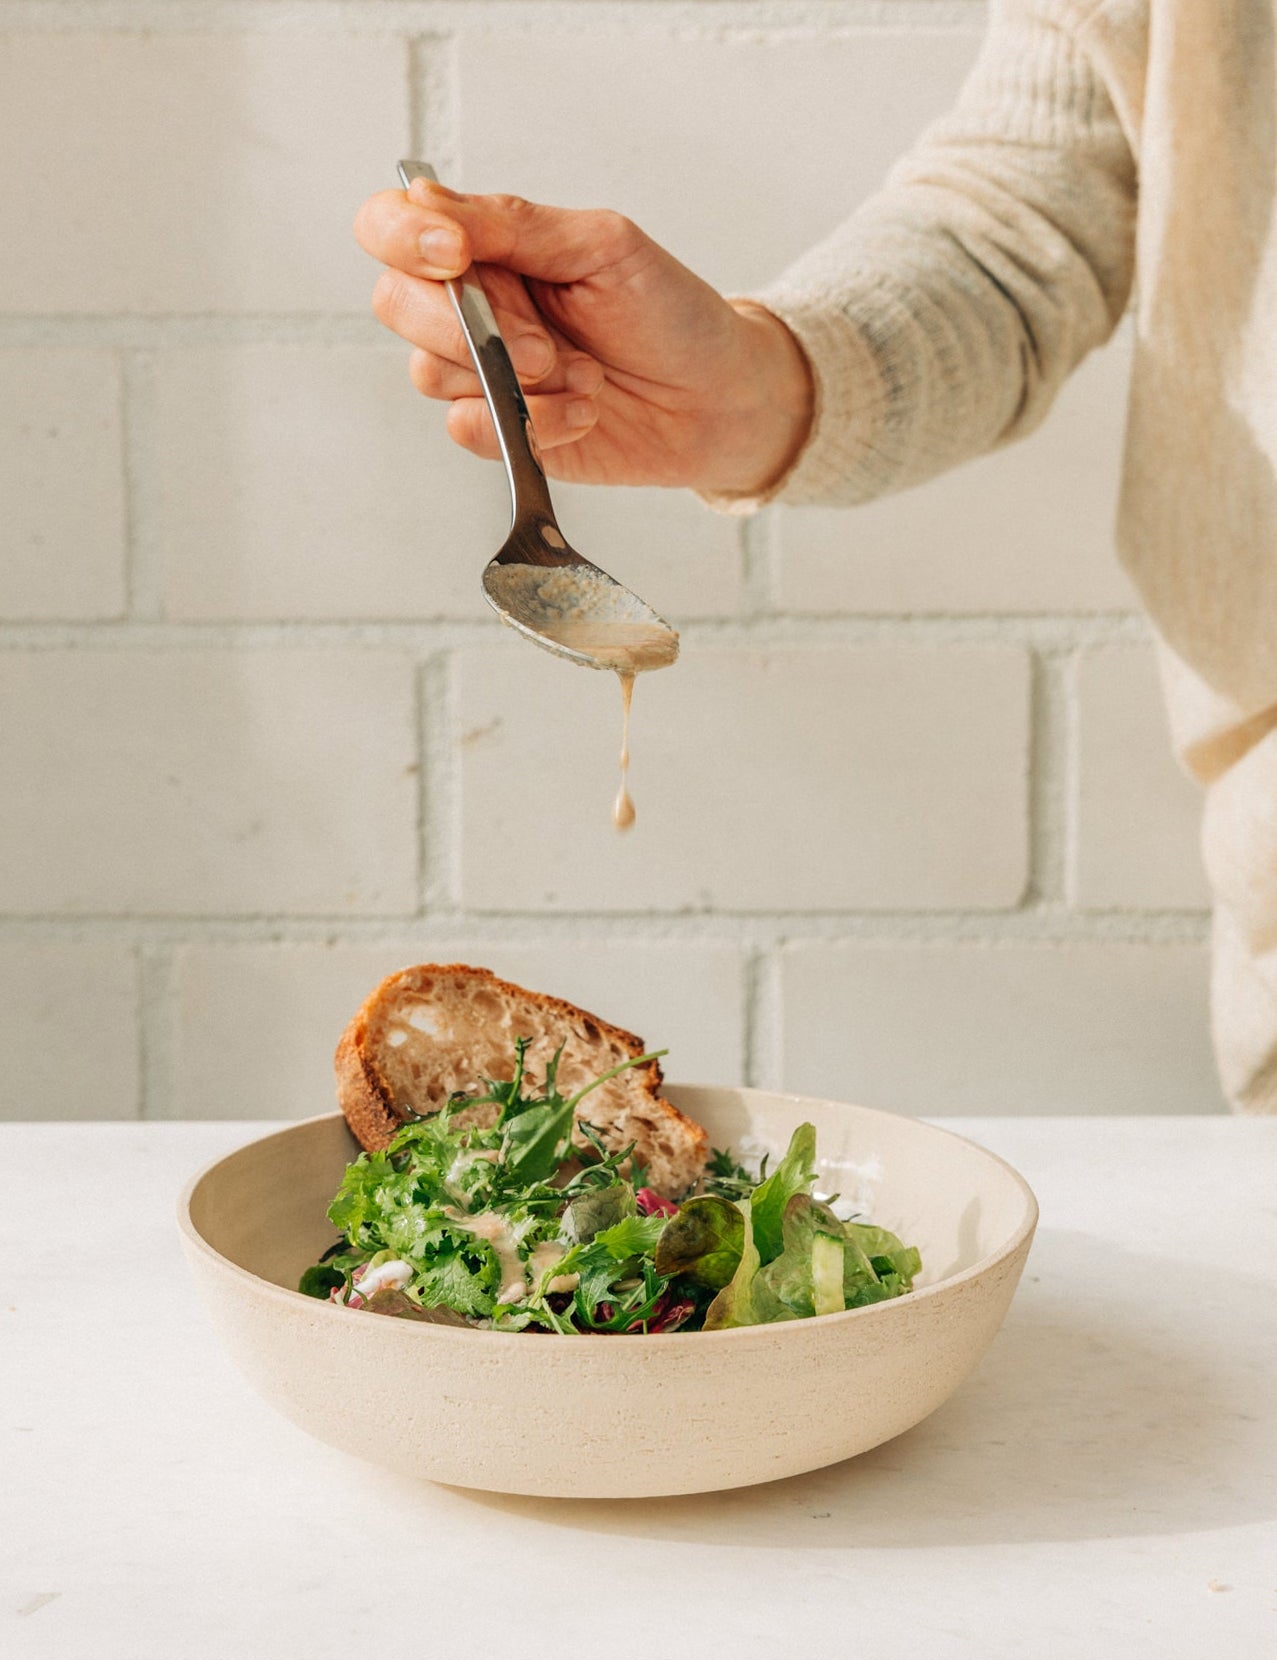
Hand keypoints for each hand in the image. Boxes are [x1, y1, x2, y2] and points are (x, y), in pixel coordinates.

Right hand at [353, 179, 813, 496]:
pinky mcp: (497, 431)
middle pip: (397, 304)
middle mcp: (469, 305)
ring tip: (586, 376)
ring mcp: (478, 371)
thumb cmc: (669, 313)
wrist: (715, 398)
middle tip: (546, 345)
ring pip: (431, 372)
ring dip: (517, 379)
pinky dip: (530, 423)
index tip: (455, 253)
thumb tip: (426, 200)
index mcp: (487, 245)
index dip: (404, 238)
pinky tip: (582, 412)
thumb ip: (511, 225)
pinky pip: (467, 429)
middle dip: (469, 326)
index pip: (391, 226)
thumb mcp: (602, 245)